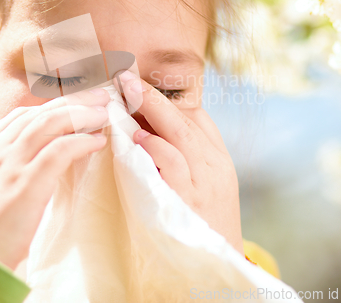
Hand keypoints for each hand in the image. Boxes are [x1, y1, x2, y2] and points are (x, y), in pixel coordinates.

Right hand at [0, 88, 110, 269]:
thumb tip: (27, 165)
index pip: (21, 115)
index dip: (51, 106)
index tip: (74, 105)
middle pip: (40, 112)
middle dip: (73, 101)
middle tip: (99, 97)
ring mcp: (11, 164)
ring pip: (51, 123)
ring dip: (82, 115)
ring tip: (104, 114)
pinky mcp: (26, 183)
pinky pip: (60, 150)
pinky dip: (81, 141)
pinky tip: (97, 142)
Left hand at [115, 71, 243, 255]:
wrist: (216, 267)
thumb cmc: (200, 219)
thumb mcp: (198, 182)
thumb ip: (176, 153)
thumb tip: (141, 126)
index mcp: (216, 155)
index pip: (192, 113)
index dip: (162, 93)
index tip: (134, 80)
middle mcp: (214, 163)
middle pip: (184, 116)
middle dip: (152, 92)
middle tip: (124, 74)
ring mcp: (205, 181)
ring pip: (180, 133)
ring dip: (150, 109)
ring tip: (125, 90)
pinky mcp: (191, 201)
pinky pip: (174, 165)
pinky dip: (155, 147)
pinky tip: (136, 137)